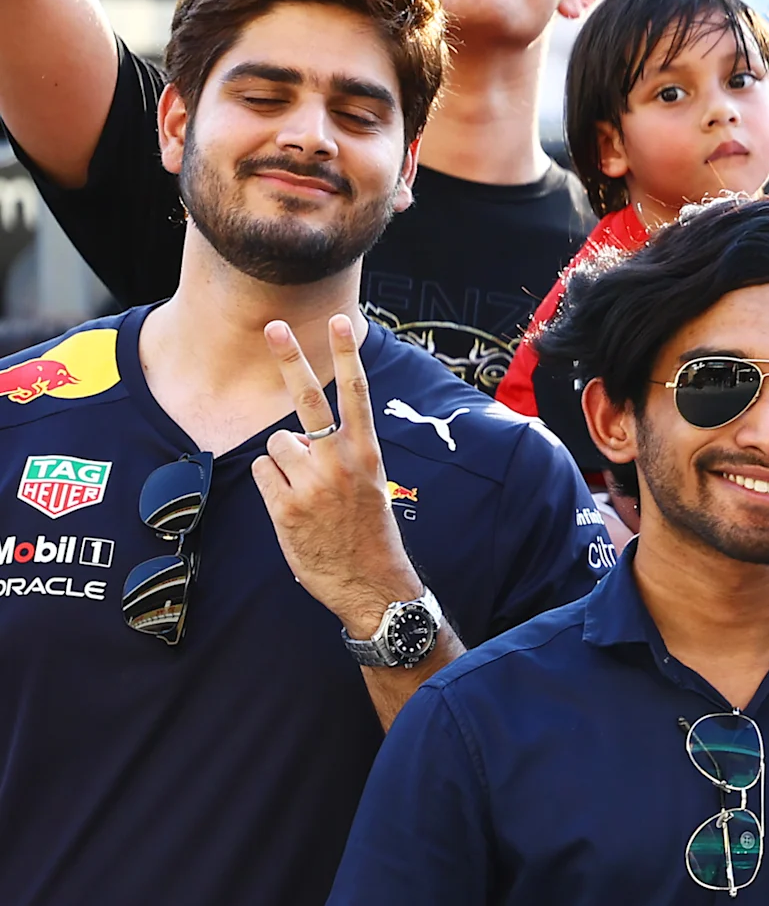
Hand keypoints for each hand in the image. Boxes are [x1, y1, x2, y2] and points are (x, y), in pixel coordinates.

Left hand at [252, 315, 430, 640]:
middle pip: (308, 400)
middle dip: (291, 359)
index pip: (356, 395)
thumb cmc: (368, 532)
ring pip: (276, 444)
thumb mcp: (370, 486)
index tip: (342, 322)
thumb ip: (340, 454)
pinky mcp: (284, 506)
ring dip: (283, 461)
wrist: (370, 584)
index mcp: (367, 454)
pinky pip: (262, 472)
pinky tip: (292, 507)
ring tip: (305, 491)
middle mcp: (340, 463)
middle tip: (275, 326)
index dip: (347, 356)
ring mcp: (311, 484)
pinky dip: (270, 485)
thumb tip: (297, 436)